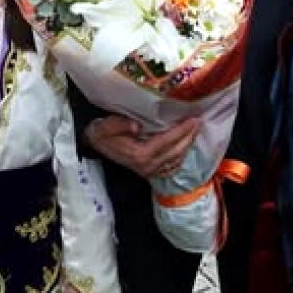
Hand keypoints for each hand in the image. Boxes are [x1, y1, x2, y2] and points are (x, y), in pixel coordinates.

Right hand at [85, 115, 199, 178]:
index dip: (182, 131)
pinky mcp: (148, 172)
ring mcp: (148, 171)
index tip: (193, 120)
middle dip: (189, 137)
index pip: (167, 142)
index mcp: (139, 154)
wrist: (94, 144)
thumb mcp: (107, 125)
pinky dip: (180, 159)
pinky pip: (170, 168)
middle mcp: (147, 165)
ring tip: (194, 132)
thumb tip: (138, 126)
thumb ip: (121, 124)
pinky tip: (185, 148)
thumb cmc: (103, 132)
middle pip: (175, 152)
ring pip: (175, 161)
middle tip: (199, 123)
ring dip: (187, 147)